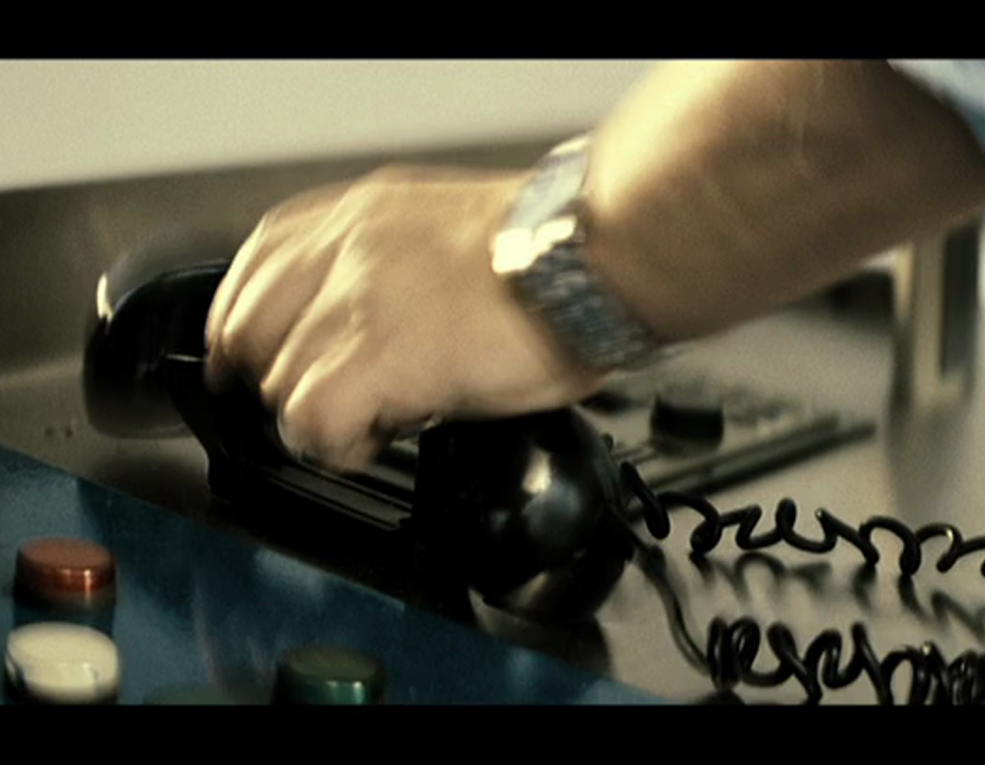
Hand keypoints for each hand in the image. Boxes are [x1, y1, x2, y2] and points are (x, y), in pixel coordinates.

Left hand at [203, 165, 604, 472]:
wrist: (595, 257)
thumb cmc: (552, 253)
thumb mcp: (448, 234)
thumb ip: (392, 267)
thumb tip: (373, 320)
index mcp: (361, 216)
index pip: (257, 265)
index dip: (244, 324)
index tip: (251, 357)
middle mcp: (344, 249)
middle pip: (249, 330)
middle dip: (276, 379)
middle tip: (324, 402)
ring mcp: (353, 301)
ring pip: (278, 384)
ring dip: (320, 418)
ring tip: (378, 420)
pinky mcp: (374, 356)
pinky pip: (311, 423)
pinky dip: (337, 445)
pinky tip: (379, 436)